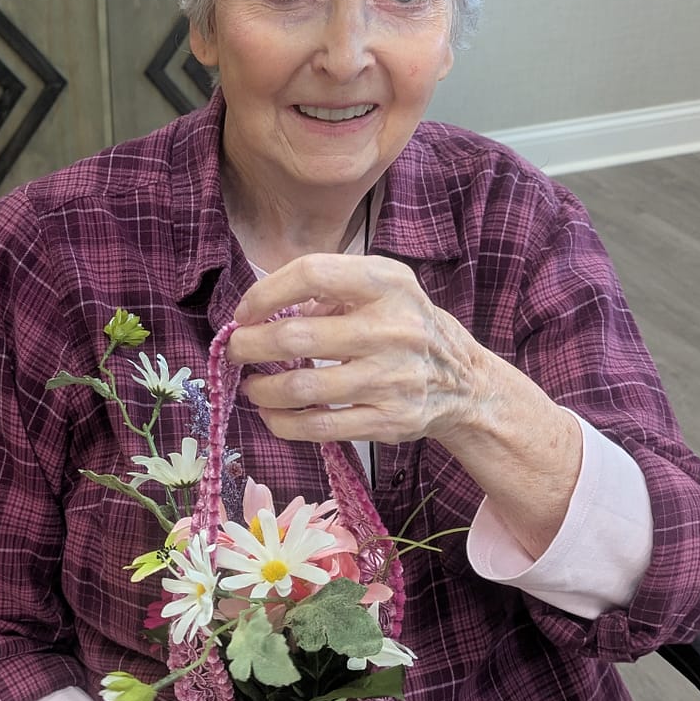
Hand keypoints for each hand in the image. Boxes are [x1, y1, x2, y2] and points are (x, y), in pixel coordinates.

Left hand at [229, 252, 582, 558]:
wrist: (464, 382)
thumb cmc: (406, 325)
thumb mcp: (385, 287)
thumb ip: (332, 285)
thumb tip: (264, 304)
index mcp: (388, 284)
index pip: (311, 274)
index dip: (266, 292)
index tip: (246, 311)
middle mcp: (392, 329)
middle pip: (297, 337)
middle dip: (250, 345)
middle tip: (235, 350)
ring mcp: (391, 379)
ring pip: (302, 388)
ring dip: (262, 388)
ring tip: (251, 384)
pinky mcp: (388, 421)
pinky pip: (319, 426)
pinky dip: (282, 422)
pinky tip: (271, 414)